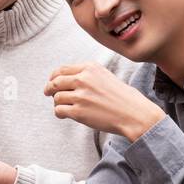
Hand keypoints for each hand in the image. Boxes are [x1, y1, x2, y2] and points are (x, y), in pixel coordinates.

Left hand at [44, 62, 164, 140]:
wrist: (135, 114)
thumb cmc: (123, 97)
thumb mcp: (105, 76)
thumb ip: (87, 75)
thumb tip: (66, 79)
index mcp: (90, 68)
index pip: (62, 69)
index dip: (53, 76)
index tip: (51, 81)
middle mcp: (83, 79)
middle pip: (55, 82)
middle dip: (49, 89)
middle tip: (48, 94)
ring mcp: (80, 95)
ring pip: (56, 97)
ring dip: (57, 103)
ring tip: (64, 107)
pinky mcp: (78, 111)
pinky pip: (59, 110)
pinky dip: (59, 113)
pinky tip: (65, 115)